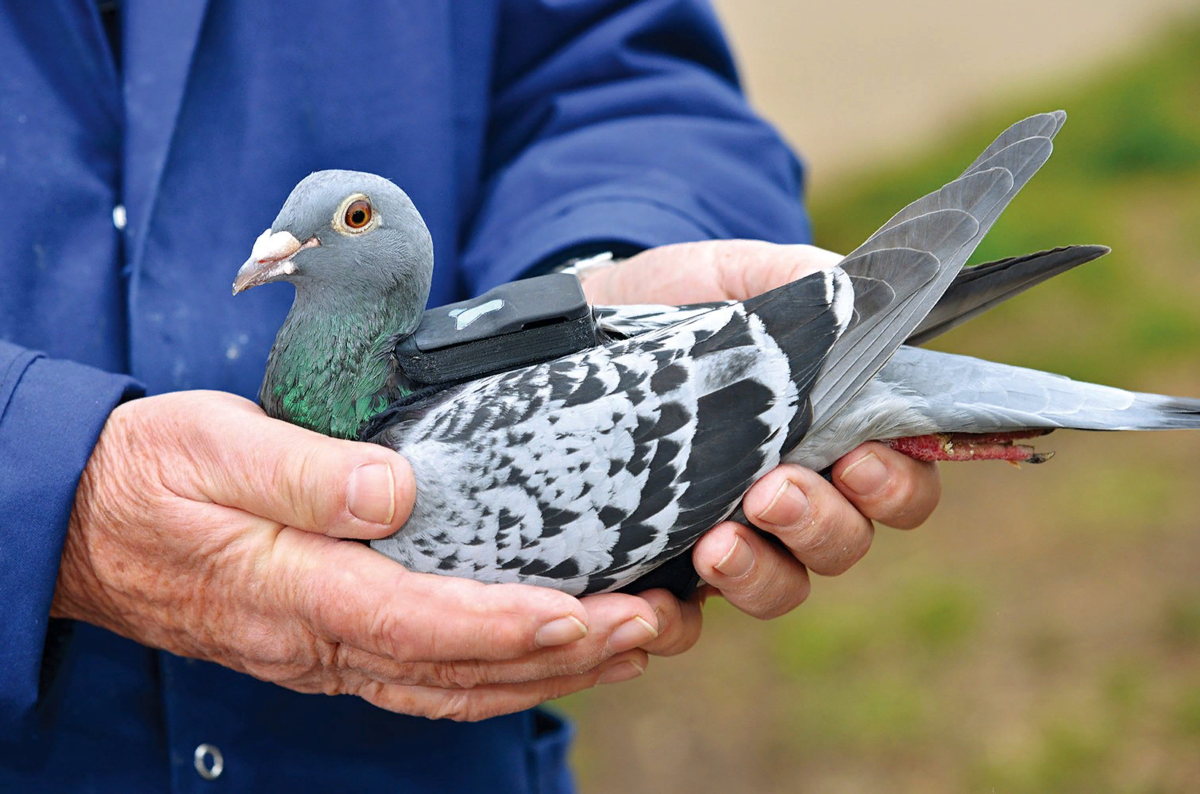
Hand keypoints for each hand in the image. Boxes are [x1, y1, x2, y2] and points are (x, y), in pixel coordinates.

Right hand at [54, 391, 667, 720]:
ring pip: (453, 683)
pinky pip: (428, 675)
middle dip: (565, 656)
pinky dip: (498, 672)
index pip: (421, 625)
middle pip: (459, 669)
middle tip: (652, 627)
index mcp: (297, 589)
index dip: (506, 627)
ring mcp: (328, 650)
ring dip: (548, 672)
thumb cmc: (149, 476)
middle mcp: (321, 638)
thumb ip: (305, 474)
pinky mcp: (332, 639)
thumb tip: (398, 490)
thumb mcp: (213, 448)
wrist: (88, 522)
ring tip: (630, 645)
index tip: (585, 617)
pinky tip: (548, 656)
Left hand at [582, 240, 941, 620]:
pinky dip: (679, 621)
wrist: (580, 321)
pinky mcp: (664, 562)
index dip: (896, 485)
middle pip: (847, 543)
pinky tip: (657, 599)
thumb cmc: (677, 299)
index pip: (903, 481)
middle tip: (773, 491)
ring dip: (760, 574)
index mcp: (836, 432)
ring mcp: (733, 533)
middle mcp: (795, 494)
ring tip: (716, 543)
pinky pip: (688, 619)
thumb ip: (805, 283)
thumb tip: (866, 295)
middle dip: (820, 525)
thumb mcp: (738, 275)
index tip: (858, 460)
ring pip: (781, 587)